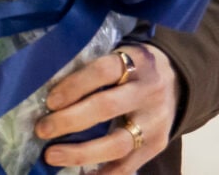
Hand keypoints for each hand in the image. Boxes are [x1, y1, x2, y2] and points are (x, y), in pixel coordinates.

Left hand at [35, 43, 179, 171]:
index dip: (75, 85)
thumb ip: (93, 69)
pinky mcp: (158, 144)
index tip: (50, 101)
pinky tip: (81, 174)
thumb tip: (49, 92)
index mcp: (137, 61)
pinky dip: (103, 173)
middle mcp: (148, 90)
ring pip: (117, 143)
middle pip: (107, 107)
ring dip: (81, 152)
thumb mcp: (121, 55)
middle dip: (70, 121)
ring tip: (52, 156)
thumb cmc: (133, 68)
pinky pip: (128, 166)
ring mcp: (155, 121)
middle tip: (42, 129)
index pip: (103, 70)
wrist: (176, 81)